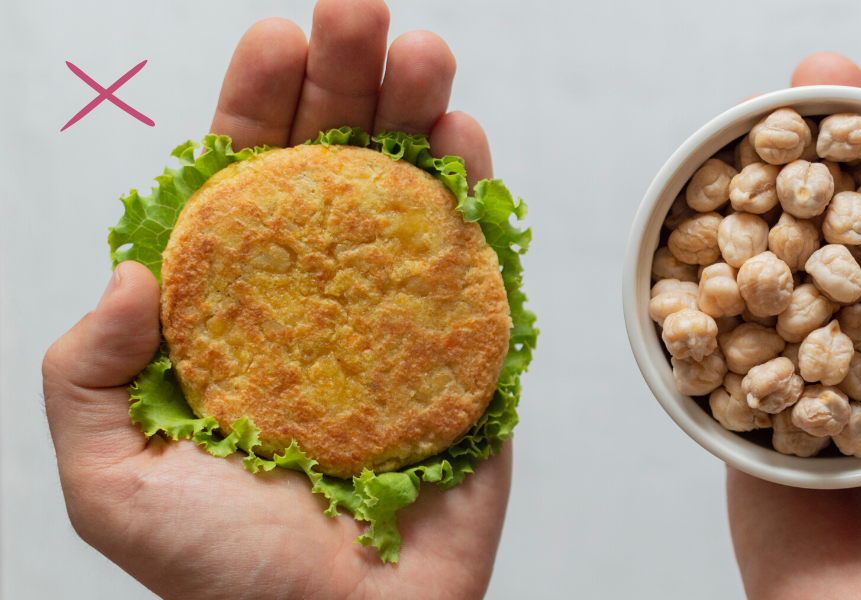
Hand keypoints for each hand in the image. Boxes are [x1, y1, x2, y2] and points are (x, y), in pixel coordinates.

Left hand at [43, 1, 508, 597]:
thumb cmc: (224, 578)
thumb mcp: (111, 480)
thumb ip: (88, 375)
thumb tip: (135, 270)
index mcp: (236, 313)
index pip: (243, 186)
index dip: (258, 107)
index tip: (277, 41)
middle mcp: (317, 300)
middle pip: (333, 168)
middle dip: (347, 81)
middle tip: (362, 11)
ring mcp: (396, 319)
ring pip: (407, 196)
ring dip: (417, 115)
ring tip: (423, 52)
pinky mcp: (465, 352)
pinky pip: (471, 262)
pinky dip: (472, 195)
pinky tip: (463, 137)